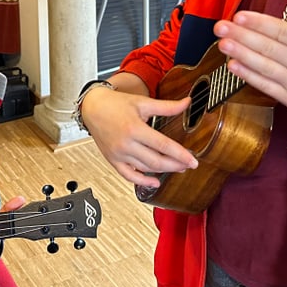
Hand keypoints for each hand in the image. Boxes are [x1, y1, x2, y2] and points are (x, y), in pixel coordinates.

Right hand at [81, 80, 197, 186]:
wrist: (93, 108)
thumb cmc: (116, 104)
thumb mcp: (143, 103)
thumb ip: (167, 106)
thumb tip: (186, 103)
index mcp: (135, 129)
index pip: (163, 146)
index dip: (180, 155)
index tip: (193, 161)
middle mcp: (126, 144)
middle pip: (156, 161)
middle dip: (175, 165)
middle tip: (188, 165)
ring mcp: (118, 155)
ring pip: (145, 169)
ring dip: (163, 171)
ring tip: (177, 168)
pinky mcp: (113, 160)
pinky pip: (129, 176)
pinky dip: (142, 182)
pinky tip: (154, 183)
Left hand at [214, 11, 286, 138]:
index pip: (283, 31)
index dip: (259, 23)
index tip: (240, 15)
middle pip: (268, 46)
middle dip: (241, 35)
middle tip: (220, 26)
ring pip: (263, 65)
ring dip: (240, 53)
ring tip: (222, 42)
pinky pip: (265, 86)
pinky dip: (248, 76)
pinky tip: (233, 66)